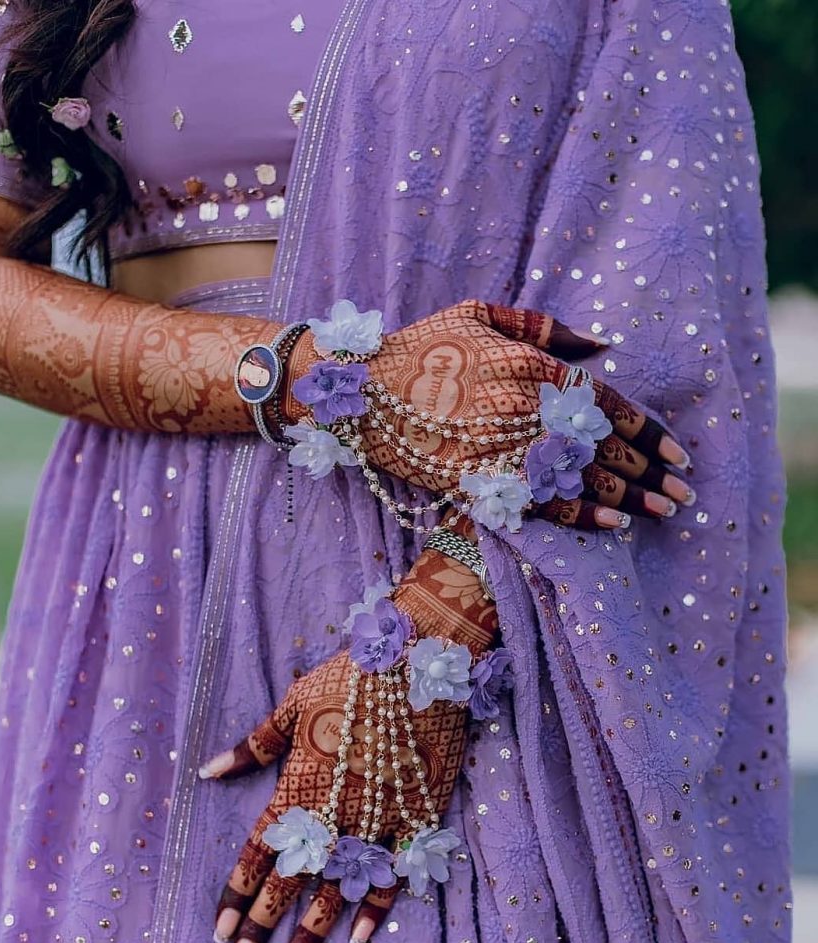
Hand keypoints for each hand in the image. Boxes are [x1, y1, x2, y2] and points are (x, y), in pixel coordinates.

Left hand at [199, 520, 496, 942]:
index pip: (260, 849)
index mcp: (300, 780)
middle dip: (263, 926)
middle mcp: (334, 808)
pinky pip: (395, 872)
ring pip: (338, 887)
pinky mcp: (415, 815)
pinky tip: (359, 938)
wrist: (417, 659)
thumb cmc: (351, 675)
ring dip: (312, 932)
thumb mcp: (293, 701)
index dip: (238, 891)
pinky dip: (377, 907)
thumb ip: (254, 744)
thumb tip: (208, 770)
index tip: (220, 929)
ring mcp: (376, 817)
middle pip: (292, 879)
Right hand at [280, 299, 694, 528]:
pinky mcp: (481, 481)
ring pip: (584, 479)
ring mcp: (505, 449)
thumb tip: (605, 346)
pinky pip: (543, 503)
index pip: (609, 404)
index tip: (677, 452)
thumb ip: (547, 326)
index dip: (649, 432)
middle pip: (606, 448)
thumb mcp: (482, 314)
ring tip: (663, 513)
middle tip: (685, 493)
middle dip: (652, 473)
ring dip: (631, 499)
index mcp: (533, 365)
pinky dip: (583, 515)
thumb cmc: (424, 346)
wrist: (361, 392)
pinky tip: (614, 524)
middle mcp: (527, 410)